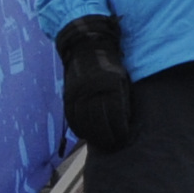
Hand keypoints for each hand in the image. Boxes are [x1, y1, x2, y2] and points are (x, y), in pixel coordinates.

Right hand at [55, 16, 135, 154]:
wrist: (86, 47)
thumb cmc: (111, 65)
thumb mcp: (122, 79)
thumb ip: (123, 99)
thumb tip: (125, 122)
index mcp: (110, 86)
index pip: (115, 115)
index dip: (119, 130)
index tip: (124, 138)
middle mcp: (93, 90)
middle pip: (98, 121)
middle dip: (107, 136)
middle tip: (113, 145)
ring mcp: (78, 93)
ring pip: (84, 121)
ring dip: (92, 135)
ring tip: (101, 143)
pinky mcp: (68, 94)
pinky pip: (71, 116)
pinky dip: (78, 127)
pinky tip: (85, 134)